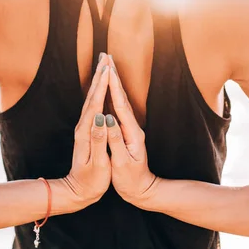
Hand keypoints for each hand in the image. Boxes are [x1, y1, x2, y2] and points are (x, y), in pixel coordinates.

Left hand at [64, 53, 111, 205]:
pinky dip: (97, 93)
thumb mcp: (97, 164)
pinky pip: (93, 106)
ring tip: (104, 65)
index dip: (103, 85)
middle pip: (92, 96)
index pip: (96, 104)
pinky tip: (101, 87)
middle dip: (100, 75)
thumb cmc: (90, 182)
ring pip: (91, 99)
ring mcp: (83, 128)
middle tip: (106, 57)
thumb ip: (99, 141)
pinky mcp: (86, 131)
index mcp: (86, 133)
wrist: (76, 193)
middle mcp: (82, 127)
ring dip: (98, 81)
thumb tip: (101, 119)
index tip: (109, 68)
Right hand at [105, 56, 159, 205]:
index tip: (106, 69)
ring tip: (106, 66)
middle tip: (105, 57)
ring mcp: (130, 129)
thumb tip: (107, 120)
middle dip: (113, 76)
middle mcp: (132, 127)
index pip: (120, 105)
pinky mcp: (126, 132)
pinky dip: (112, 95)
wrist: (143, 191)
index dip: (113, 86)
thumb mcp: (122, 163)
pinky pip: (117, 108)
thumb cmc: (131, 180)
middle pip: (121, 97)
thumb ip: (115, 141)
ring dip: (113, 82)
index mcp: (132, 133)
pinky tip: (107, 89)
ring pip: (119, 100)